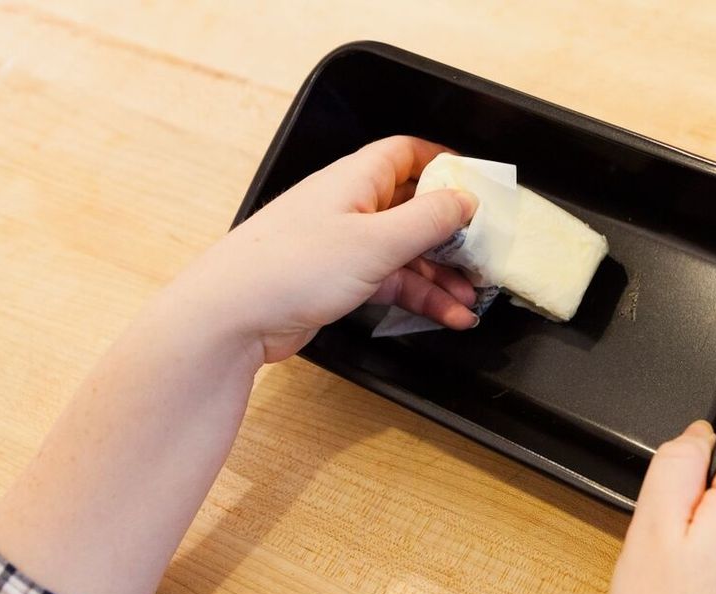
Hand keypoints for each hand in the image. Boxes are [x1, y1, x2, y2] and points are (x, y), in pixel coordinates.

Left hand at [162, 135, 479, 364]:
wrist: (231, 317)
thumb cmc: (291, 268)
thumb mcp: (375, 242)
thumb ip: (429, 220)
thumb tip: (466, 200)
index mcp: (355, 180)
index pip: (407, 153)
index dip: (445, 163)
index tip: (479, 186)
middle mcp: (350, 207)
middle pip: (414, 209)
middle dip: (452, 235)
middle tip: (484, 257)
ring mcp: (343, 246)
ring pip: (406, 252)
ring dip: (441, 276)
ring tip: (470, 301)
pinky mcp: (337, 282)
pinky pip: (391, 282)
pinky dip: (420, 298)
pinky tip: (446, 317)